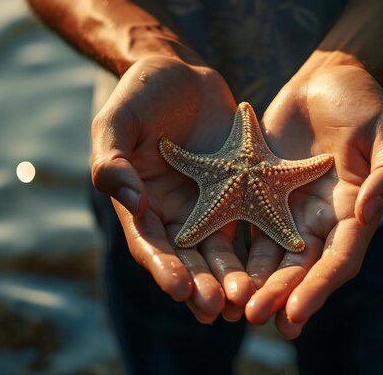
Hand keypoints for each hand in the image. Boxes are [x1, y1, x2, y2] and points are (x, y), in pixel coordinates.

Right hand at [91, 56, 255, 322]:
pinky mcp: (234, 193)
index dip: (163, 268)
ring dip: (229, 276)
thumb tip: (129, 200)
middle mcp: (171, 213)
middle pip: (186, 258)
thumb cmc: (140, 95)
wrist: (180, 74)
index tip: (179, 289)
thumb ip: (113, 160)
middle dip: (201, 283)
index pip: (149, 245)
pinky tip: (269, 269)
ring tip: (244, 299)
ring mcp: (204, 206)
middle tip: (216, 308)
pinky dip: (254, 247)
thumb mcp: (117, 122)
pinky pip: (246, 224)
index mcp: (138, 203)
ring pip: (218, 250)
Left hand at [245, 60, 382, 336]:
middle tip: (255, 319)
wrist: (326, 80)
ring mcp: (295, 210)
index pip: (341, 258)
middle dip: (282, 294)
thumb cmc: (362, 100)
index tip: (295, 312)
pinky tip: (220, 273)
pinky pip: (251, 229)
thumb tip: (370, 210)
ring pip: (276, 256)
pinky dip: (240, 253)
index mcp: (357, 209)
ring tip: (233, 308)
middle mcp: (325, 219)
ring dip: (257, 283)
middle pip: (304, 267)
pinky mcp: (266, 196)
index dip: (320, 287)